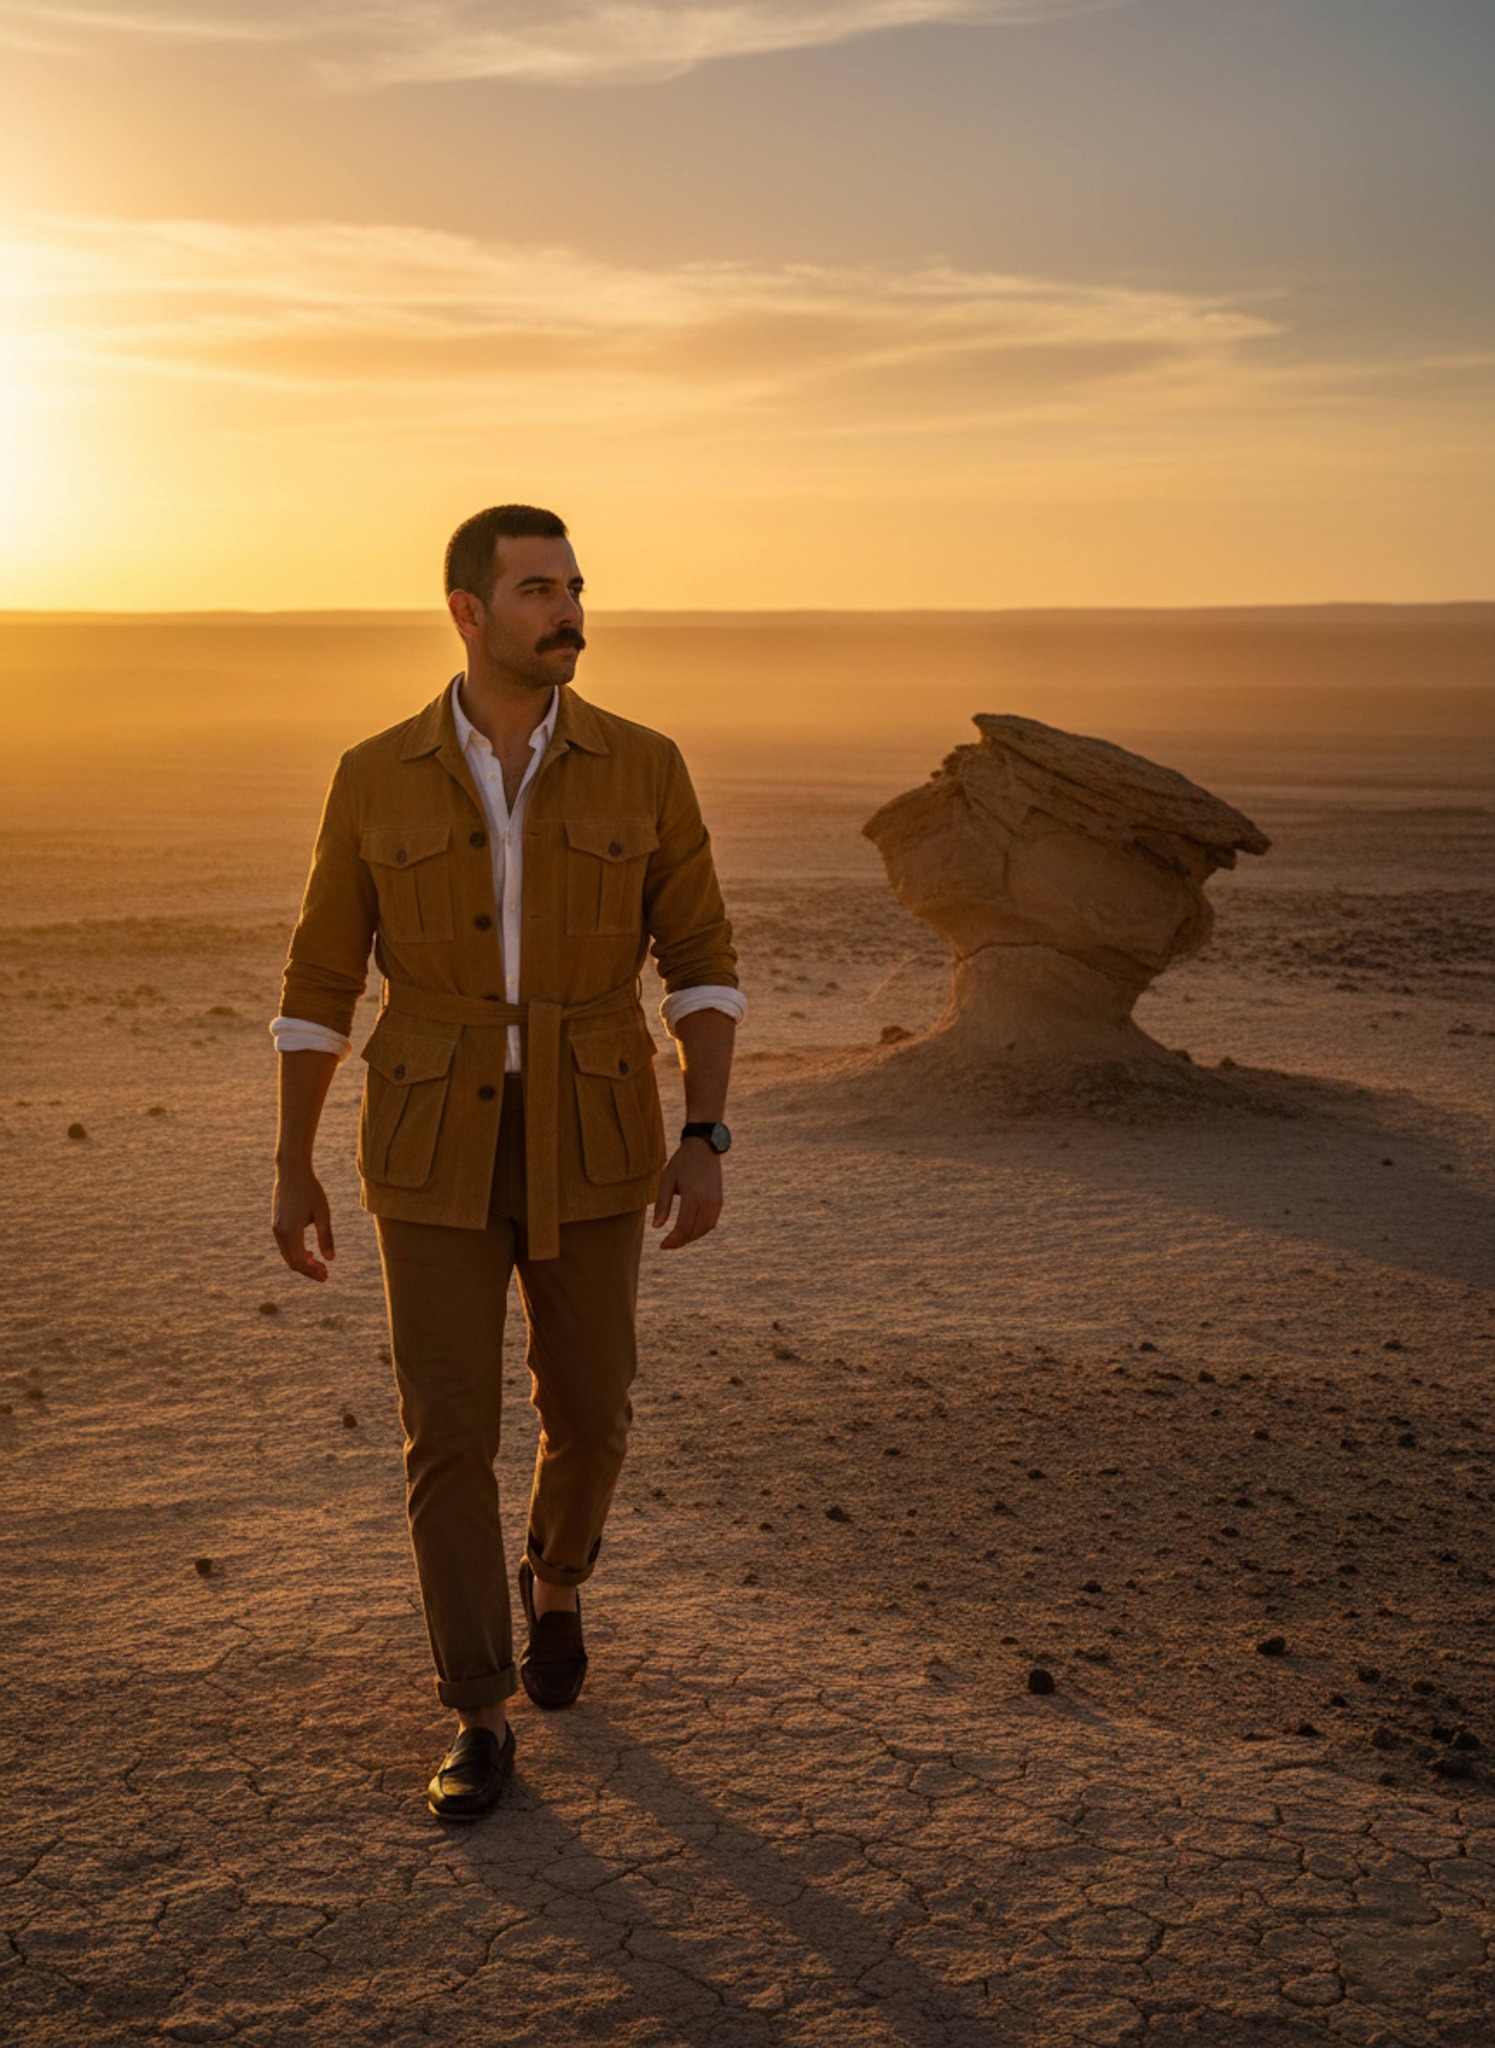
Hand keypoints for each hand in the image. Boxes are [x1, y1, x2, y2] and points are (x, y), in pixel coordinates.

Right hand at [272, 1167, 334, 1281]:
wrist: (291, 1172)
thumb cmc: (310, 1190)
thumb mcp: (323, 1213)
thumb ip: (326, 1237)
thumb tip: (331, 1259)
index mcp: (291, 1233)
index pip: (301, 1262)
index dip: (313, 1272)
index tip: (326, 1275)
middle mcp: (280, 1233)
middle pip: (292, 1262)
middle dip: (308, 1270)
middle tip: (325, 1274)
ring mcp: (276, 1229)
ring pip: (287, 1255)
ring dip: (302, 1262)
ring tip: (318, 1264)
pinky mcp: (276, 1224)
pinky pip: (284, 1246)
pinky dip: (296, 1253)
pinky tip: (309, 1251)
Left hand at [651, 1142, 722, 1250]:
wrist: (704, 1147)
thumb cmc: (681, 1162)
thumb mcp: (666, 1180)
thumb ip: (662, 1204)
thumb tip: (657, 1227)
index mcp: (693, 1196)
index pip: (683, 1227)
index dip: (672, 1240)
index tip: (662, 1245)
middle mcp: (707, 1201)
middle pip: (694, 1231)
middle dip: (680, 1242)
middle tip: (667, 1245)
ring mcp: (716, 1202)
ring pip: (704, 1229)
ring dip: (691, 1237)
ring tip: (677, 1239)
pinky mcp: (719, 1201)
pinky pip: (711, 1222)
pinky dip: (700, 1230)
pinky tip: (689, 1230)